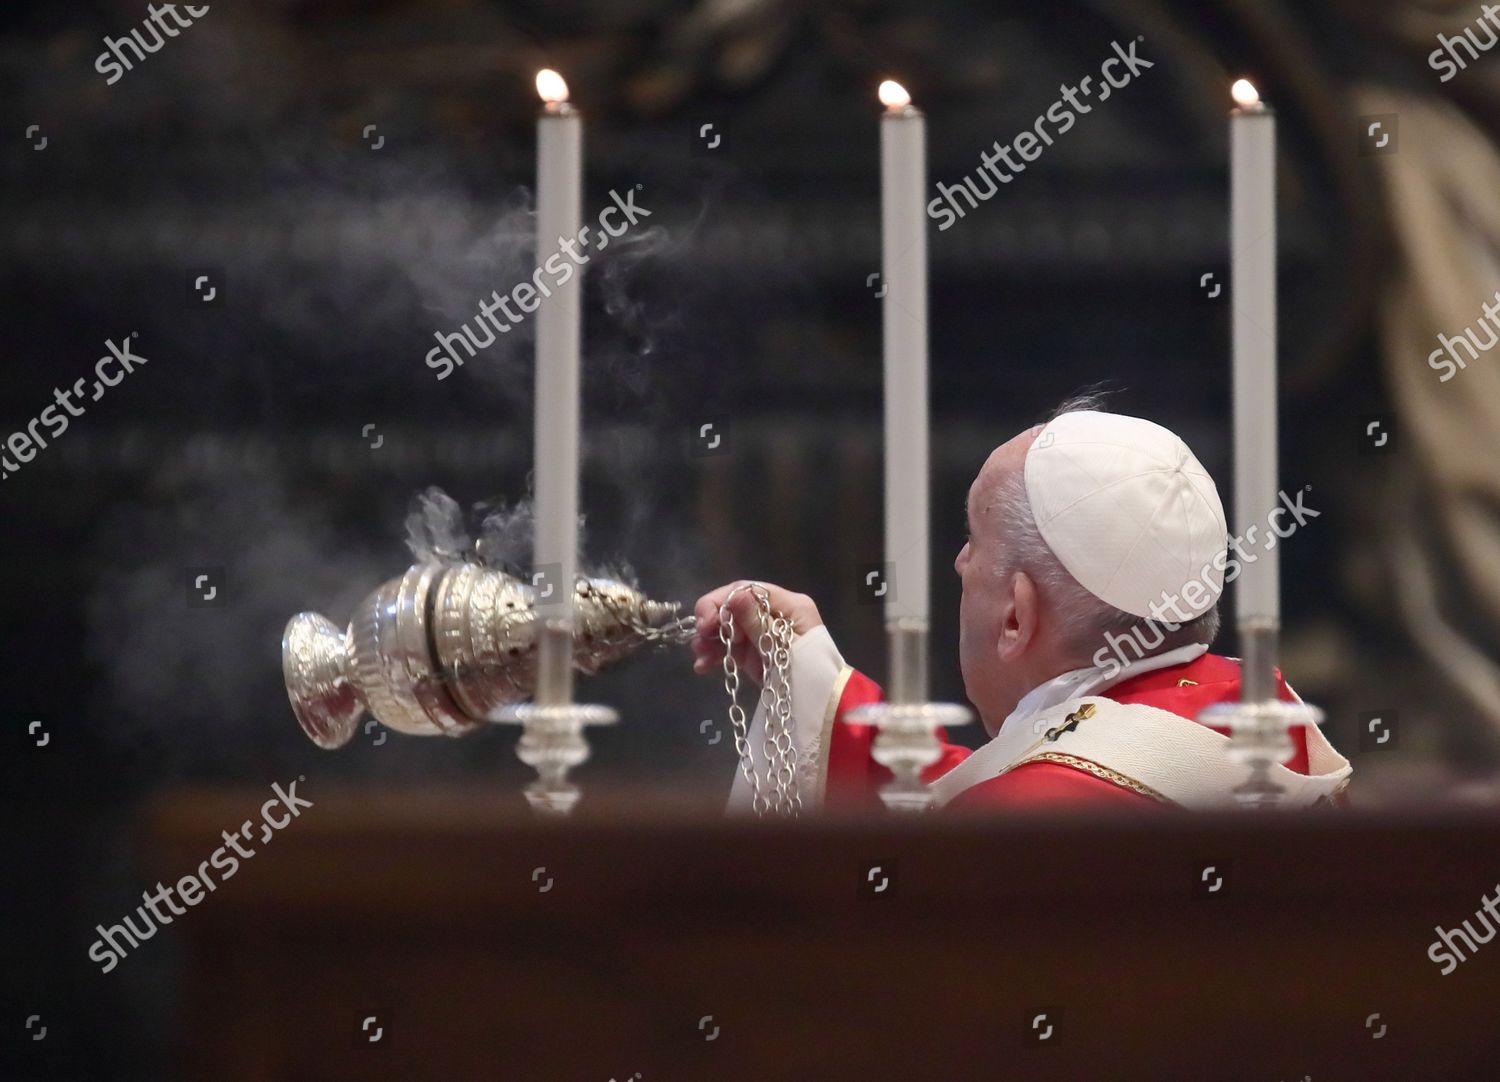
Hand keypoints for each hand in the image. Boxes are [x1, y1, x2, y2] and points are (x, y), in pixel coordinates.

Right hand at [691, 580, 822, 685]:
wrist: (823, 710)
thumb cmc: (810, 675)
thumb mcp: (781, 648)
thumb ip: (756, 622)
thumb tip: (735, 595)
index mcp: (790, 605)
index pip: (748, 589)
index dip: (722, 601)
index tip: (705, 622)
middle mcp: (775, 614)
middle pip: (736, 607)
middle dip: (713, 621)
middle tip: (699, 639)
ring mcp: (764, 634)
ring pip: (729, 627)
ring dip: (710, 639)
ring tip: (699, 656)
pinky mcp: (757, 654)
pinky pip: (731, 648)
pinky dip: (716, 655)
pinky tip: (703, 666)